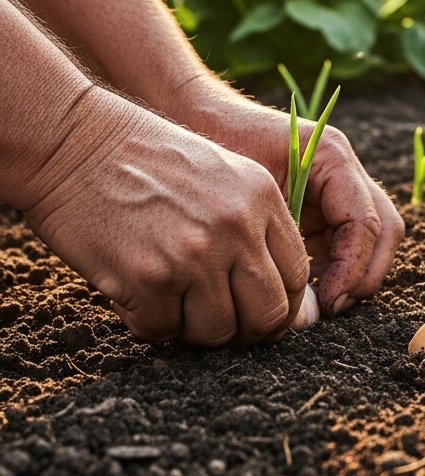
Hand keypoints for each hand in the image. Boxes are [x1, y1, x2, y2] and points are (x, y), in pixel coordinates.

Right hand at [21, 88, 308, 345]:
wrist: (77, 143)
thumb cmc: (147, 160)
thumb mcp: (223, 174)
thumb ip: (256, 225)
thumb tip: (279, 296)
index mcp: (262, 198)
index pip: (296, 275)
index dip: (283, 307)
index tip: (261, 315)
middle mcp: (236, 227)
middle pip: (268, 315)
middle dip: (247, 332)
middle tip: (222, 326)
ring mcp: (194, 255)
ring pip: (217, 332)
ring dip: (194, 329)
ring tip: (172, 301)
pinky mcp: (148, 279)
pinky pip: (163, 331)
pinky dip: (150, 323)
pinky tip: (137, 293)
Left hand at [183, 91, 404, 315]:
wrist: (201, 124)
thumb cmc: (220, 151)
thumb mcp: (250, 193)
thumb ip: (281, 240)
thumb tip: (306, 304)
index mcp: (332, 157)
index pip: (366, 221)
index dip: (353, 266)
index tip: (329, 300)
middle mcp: (345, 172)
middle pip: (385, 229)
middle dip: (365, 274)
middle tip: (333, 307)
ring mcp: (339, 190)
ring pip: (374, 239)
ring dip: (355, 274)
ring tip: (320, 303)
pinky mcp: (325, 208)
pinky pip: (347, 244)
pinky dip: (337, 270)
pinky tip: (306, 289)